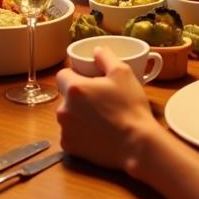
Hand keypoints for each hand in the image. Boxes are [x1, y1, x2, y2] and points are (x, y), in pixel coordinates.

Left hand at [57, 49, 163, 169]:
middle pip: (65, 96)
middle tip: (99, 100)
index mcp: (74, 88)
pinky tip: (97, 133)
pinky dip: (80, 133)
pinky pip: (70, 134)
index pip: (62, 74)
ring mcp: (65, 130)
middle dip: (78, 97)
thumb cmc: (130, 107)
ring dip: (78, 114)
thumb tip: (97, 51)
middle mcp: (63, 109)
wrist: (136, 144)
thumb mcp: (123, 73)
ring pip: (68, 115)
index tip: (89, 81)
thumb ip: (106, 57)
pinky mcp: (69, 147)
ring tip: (100, 118)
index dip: (75, 75)